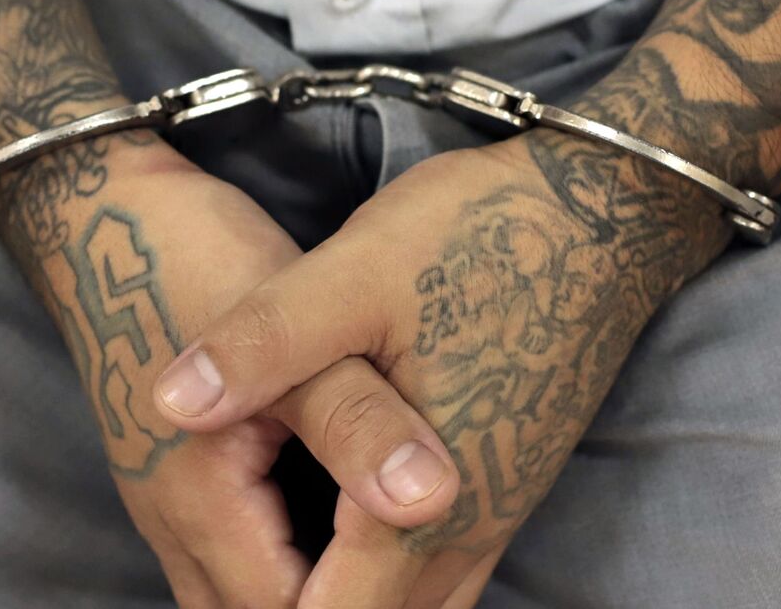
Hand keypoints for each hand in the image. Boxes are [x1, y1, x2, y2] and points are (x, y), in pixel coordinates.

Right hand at [0, 134, 458, 606]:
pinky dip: (280, 562)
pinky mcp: (166, 474)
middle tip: (412, 578)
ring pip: (232, 592)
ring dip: (302, 588)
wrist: (99, 213)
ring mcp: (160, 500)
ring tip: (382, 564)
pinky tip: (336, 529)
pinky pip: (223, 556)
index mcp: (204, 500)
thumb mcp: (298, 335)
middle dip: (334, 603)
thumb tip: (428, 501)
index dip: (362, 604)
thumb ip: (359, 422)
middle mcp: (171, 519)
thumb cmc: (200, 262)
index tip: (428, 575)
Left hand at [150, 132, 729, 606]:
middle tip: (244, 572)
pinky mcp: (513, 479)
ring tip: (287, 574)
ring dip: (353, 600)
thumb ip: (263, 344)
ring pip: (427, 608)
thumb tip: (168, 404)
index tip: (221, 577)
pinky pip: (451, 571)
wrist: (612, 211)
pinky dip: (393, 582)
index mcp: (419, 500)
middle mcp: (468, 526)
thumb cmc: (482, 235)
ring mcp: (499, 507)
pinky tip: (349, 546)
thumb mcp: (352, 274)